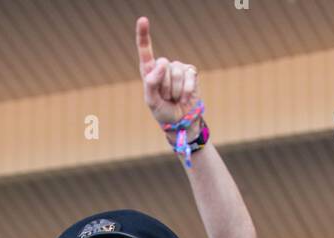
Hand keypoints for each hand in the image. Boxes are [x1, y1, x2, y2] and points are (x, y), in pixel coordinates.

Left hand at [135, 15, 200, 134]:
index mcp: (150, 71)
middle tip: (166, 97)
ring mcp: (178, 68)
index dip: (143, 35)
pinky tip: (184, 98)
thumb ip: (151, 83)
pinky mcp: (190, 72)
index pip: (145, 51)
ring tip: (174, 98)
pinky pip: (188, 78)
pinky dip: (185, 91)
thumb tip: (162, 64)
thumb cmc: (163, 110)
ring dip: (175, 91)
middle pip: (163, 66)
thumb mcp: (151, 101)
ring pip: (176, 73)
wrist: (180, 120)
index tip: (143, 20)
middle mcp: (163, 66)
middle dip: (164, 86)